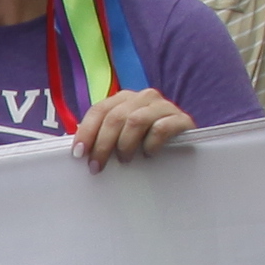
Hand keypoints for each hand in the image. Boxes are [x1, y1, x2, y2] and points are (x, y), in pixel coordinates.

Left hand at [75, 91, 198, 169]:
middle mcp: (143, 97)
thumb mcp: (121, 137)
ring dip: (125, 144)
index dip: (86, 132)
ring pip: (135, 121)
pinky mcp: (182, 119)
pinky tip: (148, 155)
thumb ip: (103, 136)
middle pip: (115, 117)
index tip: (79, 154)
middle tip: (97, 167)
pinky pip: (161, 128)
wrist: (185, 147)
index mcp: (124, 99)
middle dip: (102, 144)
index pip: (99, 110)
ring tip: (124, 161)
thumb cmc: (145, 144)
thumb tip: (78, 150)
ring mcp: (164, 106)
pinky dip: (150, 144)